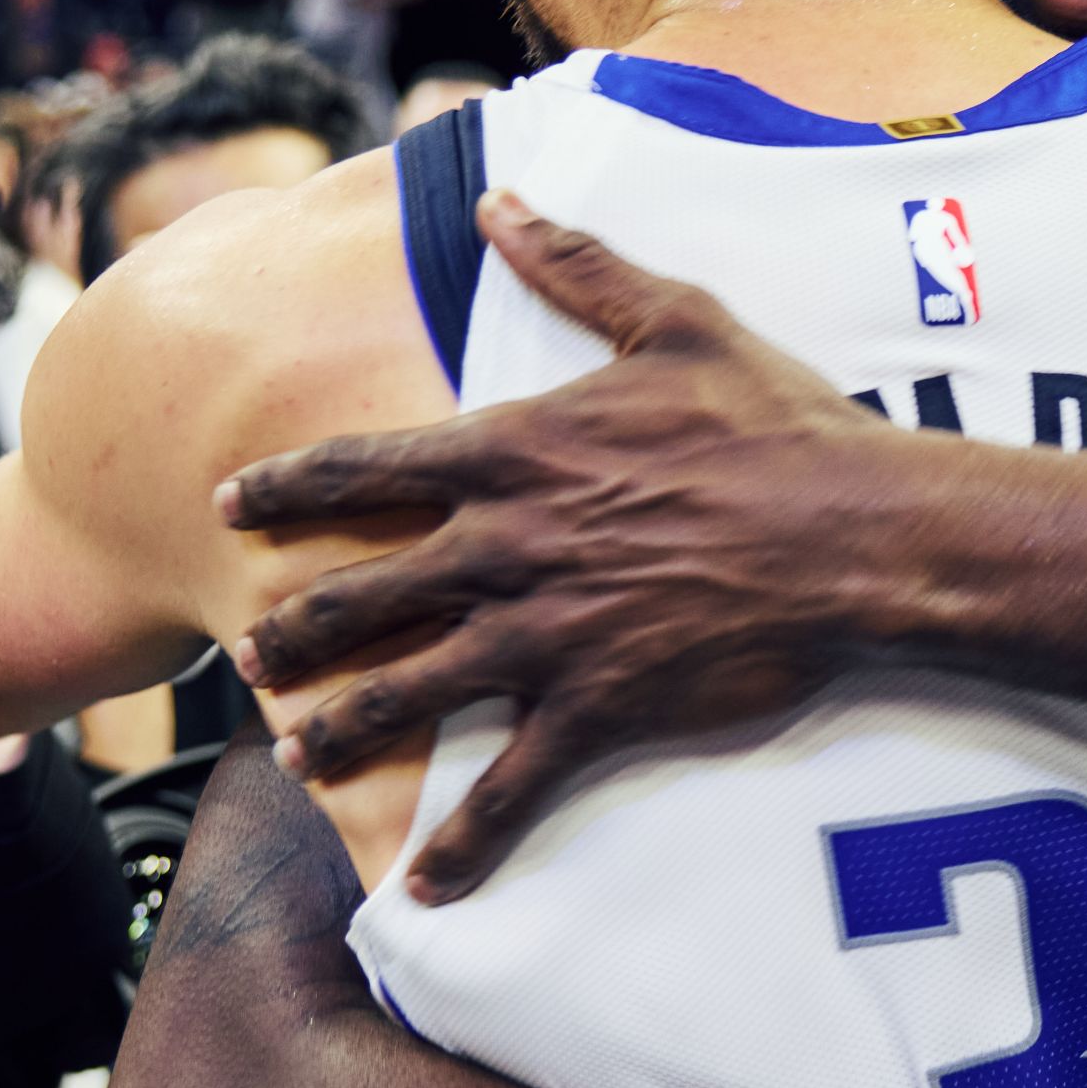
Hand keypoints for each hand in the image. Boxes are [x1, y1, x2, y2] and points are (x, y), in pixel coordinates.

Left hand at [221, 192, 932, 897]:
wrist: (858, 535)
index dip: (288, 488)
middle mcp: (511, 546)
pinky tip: (426, 885)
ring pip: (412, 690)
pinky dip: (466, 843)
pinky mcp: (600, 709)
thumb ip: (576, 265)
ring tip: (295, 756)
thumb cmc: (778, 424)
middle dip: (296, 627)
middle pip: (365, 592)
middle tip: (247, 650)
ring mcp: (548, 635)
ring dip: (343, 730)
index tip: (228, 504)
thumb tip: (501, 202)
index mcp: (518, 451)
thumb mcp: (676, 320)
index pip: (368, 469)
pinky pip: (513, 786)